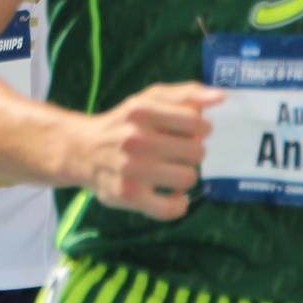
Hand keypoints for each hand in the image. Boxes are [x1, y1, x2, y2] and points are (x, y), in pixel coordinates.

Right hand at [71, 84, 218, 220]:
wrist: (81, 150)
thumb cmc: (124, 123)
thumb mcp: (149, 99)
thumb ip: (186, 94)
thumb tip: (221, 97)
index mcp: (142, 111)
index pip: (196, 122)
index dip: (202, 128)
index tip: (193, 132)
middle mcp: (135, 139)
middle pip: (196, 152)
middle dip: (192, 153)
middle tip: (178, 153)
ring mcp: (131, 169)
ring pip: (188, 178)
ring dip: (185, 176)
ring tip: (172, 171)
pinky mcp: (128, 195)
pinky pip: (170, 208)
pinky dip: (179, 204)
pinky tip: (173, 196)